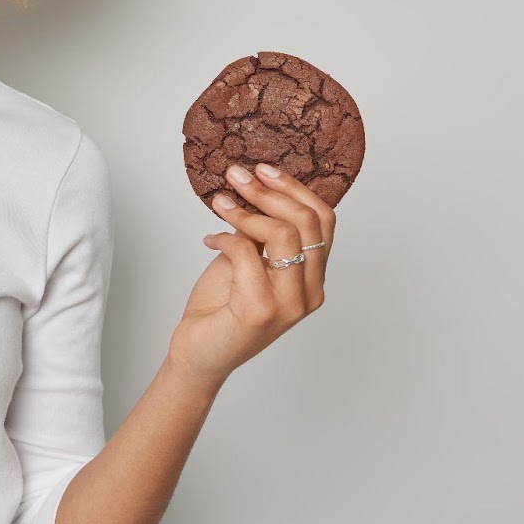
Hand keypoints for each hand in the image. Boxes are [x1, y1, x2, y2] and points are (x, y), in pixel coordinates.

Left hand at [166, 161, 335, 389]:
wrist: (199, 354)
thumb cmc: (222, 308)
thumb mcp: (247, 260)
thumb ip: (261, 234)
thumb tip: (257, 188)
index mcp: (313, 278)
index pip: (324, 221)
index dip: (295, 189)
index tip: (265, 169)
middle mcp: (310, 293)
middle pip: (308, 222)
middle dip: (270, 191)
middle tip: (237, 175)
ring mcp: (290, 304)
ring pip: (283, 233)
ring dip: (246, 210)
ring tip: (220, 202)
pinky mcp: (261, 310)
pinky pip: (246, 252)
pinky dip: (224, 237)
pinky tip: (210, 239)